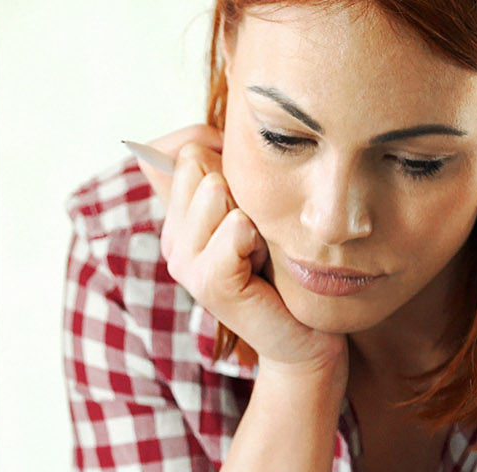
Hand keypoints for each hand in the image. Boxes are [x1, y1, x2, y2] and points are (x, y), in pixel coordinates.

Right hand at [130, 126, 343, 375]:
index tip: (252, 196)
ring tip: (263, 248)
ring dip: (254, 213)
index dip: (226, 155)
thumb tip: (190, 133)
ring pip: (215, 190)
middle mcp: (172, 236)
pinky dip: (257, 240)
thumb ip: (222, 166)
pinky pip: (233, 229)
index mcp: (178, 215)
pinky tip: (263, 265)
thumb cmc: (285, 266)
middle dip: (241, 185)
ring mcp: (183, 261)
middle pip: (197, 163)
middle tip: (258, 231)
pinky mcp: (208, 284)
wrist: (304, 333)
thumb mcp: (256, 205)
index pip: (185, 147)